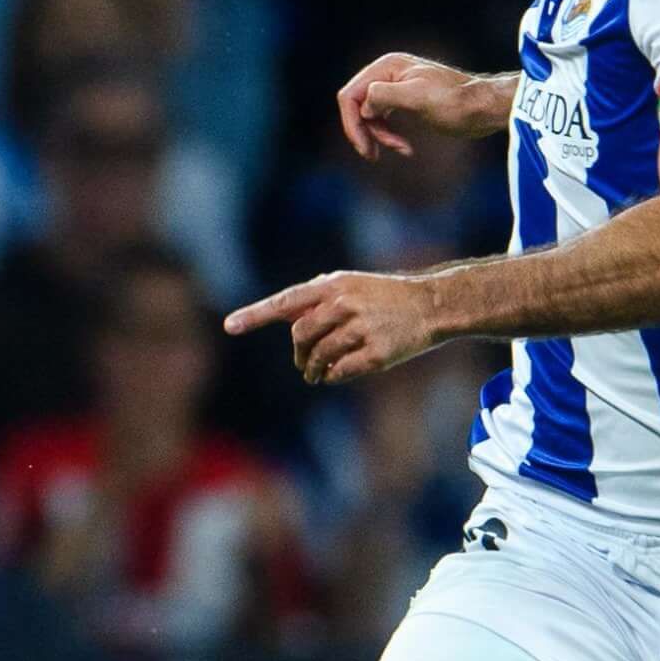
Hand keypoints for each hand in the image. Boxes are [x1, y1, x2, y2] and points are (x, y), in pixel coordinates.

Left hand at [230, 271, 444, 385]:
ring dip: (313, 370)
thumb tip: (285, 316)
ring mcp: (361, 328)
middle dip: (298, 354)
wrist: (430, 305)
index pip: (286, 302)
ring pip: (319, 357)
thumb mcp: (350, 284)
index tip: (230, 326)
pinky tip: (338, 373)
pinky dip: (334, 376)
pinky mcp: (377, 352)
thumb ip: (318, 297)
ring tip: (315, 374)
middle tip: (303, 364)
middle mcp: (344, 304)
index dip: (256, 314)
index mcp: (333, 285)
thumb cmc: (384, 297)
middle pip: (300, 336)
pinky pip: (341, 371)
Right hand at [336, 54, 502, 157]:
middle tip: (372, 156)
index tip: (365, 147)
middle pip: (356, 106)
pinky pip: (383, 120)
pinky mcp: (405, 102)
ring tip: (400, 150)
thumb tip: (363, 107)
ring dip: (377, 136)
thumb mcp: (418, 97)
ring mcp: (396, 88)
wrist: (484, 107)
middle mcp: (388, 74)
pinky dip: (388, 136)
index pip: (351, 95)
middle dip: (363, 132)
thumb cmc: (455, 101)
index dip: (352, 123)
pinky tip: (404, 148)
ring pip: (368, 115)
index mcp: (387, 67)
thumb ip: (385, 95)